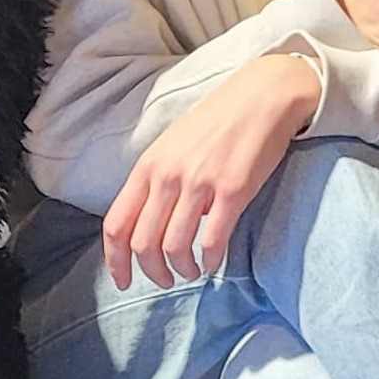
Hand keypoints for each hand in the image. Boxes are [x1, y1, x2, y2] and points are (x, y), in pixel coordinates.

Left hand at [102, 52, 319, 289]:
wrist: (262, 97)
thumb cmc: (218, 122)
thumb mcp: (172, 146)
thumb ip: (158, 182)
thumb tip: (157, 221)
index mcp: (148, 167)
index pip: (116, 225)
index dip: (116, 262)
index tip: (125, 281)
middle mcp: (168, 177)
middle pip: (143, 244)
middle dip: (153, 272)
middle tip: (168, 280)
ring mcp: (200, 184)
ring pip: (175, 247)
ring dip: (183, 270)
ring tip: (193, 271)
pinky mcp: (233, 191)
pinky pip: (213, 239)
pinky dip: (211, 260)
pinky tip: (215, 262)